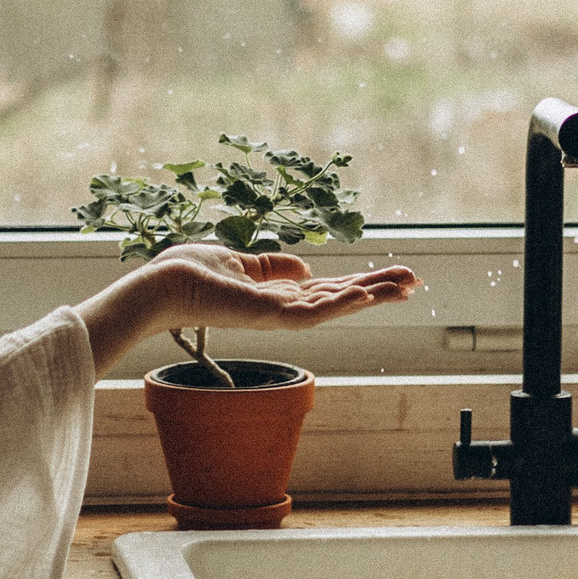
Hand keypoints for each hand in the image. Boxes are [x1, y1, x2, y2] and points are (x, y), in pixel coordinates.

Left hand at [154, 242, 419, 331]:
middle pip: (340, 299)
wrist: (162, 286)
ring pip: (334, 308)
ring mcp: (277, 315)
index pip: (328, 290)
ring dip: (369, 296)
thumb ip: (272, 266)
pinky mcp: (267, 316)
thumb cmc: (189, 274)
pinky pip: (311, 314)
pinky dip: (339, 303)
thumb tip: (303, 267)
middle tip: (415, 283)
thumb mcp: (240, 262)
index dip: (361, 283)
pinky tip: (364, 295)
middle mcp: (282, 308)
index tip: (393, 278)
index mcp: (277, 294)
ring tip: (403, 286)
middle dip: (377, 290)